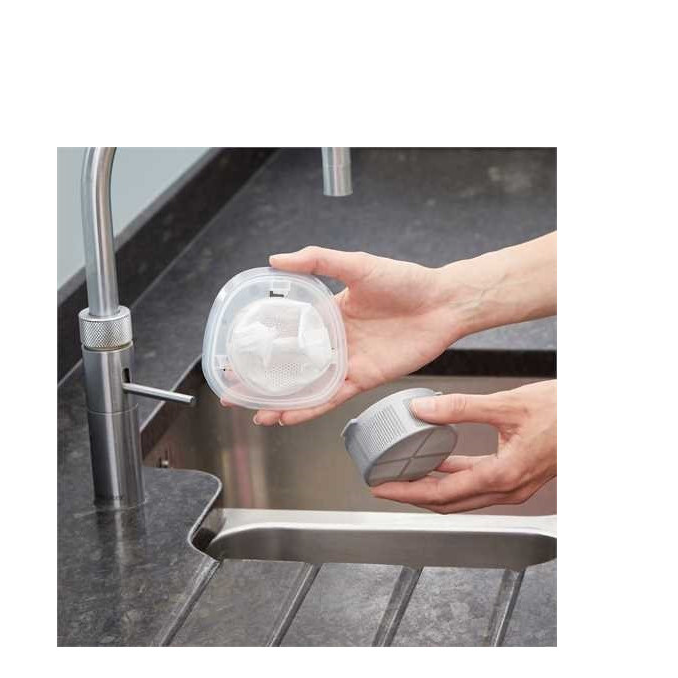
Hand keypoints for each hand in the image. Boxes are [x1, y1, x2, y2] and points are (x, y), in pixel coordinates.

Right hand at [246, 246, 466, 425]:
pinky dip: (311, 409)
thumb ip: (317, 262)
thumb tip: (276, 260)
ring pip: (308, 388)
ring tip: (256, 414)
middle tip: (234, 392)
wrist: (443, 302)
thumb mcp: (356, 263)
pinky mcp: (365, 379)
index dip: (262, 343)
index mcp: (329, 313)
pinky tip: (289, 417)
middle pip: (292, 366)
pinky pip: (333, 397)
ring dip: (282, 403)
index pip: (287, 331)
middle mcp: (335, 341)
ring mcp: (348, 362)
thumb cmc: (405, 280)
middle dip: (263, 381)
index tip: (237, 352)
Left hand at [371, 381, 555, 512]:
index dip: (407, 492)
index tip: (382, 487)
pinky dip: (456, 480)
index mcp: (503, 475)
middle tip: (386, 485)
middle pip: (450, 504)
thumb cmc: (565, 412)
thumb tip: (422, 409)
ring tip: (407, 476)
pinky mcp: (521, 479)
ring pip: (465, 499)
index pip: (442, 493)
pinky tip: (442, 465)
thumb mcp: (508, 403)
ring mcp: (517, 488)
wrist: (597, 417)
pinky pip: (480, 487)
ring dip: (434, 490)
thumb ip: (462, 408)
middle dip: (414, 496)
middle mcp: (509, 489)